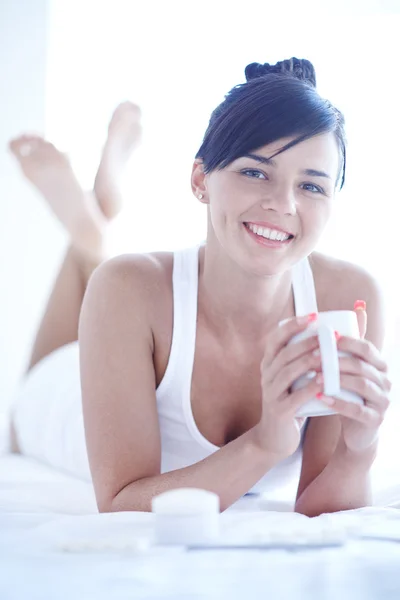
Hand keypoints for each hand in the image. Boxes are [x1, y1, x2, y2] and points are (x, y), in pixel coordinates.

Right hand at [252, 314, 324, 458]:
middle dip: (305, 341)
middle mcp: (266, 376)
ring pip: (288, 372)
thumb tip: (326, 334)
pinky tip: (324, 382)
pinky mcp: (279, 411)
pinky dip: (309, 388)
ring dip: (307, 362)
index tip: (312, 316)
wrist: (274, 437)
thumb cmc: (290, 401)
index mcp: (269, 364)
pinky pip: (294, 397)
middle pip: (284, 353)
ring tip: (325, 354)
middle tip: (326, 335)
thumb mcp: (291, 378)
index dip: (292, 325)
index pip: (276, 338)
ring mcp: (271, 394)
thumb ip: (302, 359)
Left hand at [319, 305, 390, 452]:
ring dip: (336, 379)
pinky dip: (338, 402)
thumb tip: (357, 304)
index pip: (367, 347)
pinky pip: (357, 410)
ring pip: (362, 385)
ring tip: (314, 377)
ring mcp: (382, 401)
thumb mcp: (352, 365)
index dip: (348, 341)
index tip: (325, 337)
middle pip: (363, 365)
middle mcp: (385, 381)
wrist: (357, 429)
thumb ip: (354, 339)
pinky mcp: (374, 420)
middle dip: (337, 360)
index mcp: (379, 365)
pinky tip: (320, 398)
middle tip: (313, 357)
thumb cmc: (351, 391)